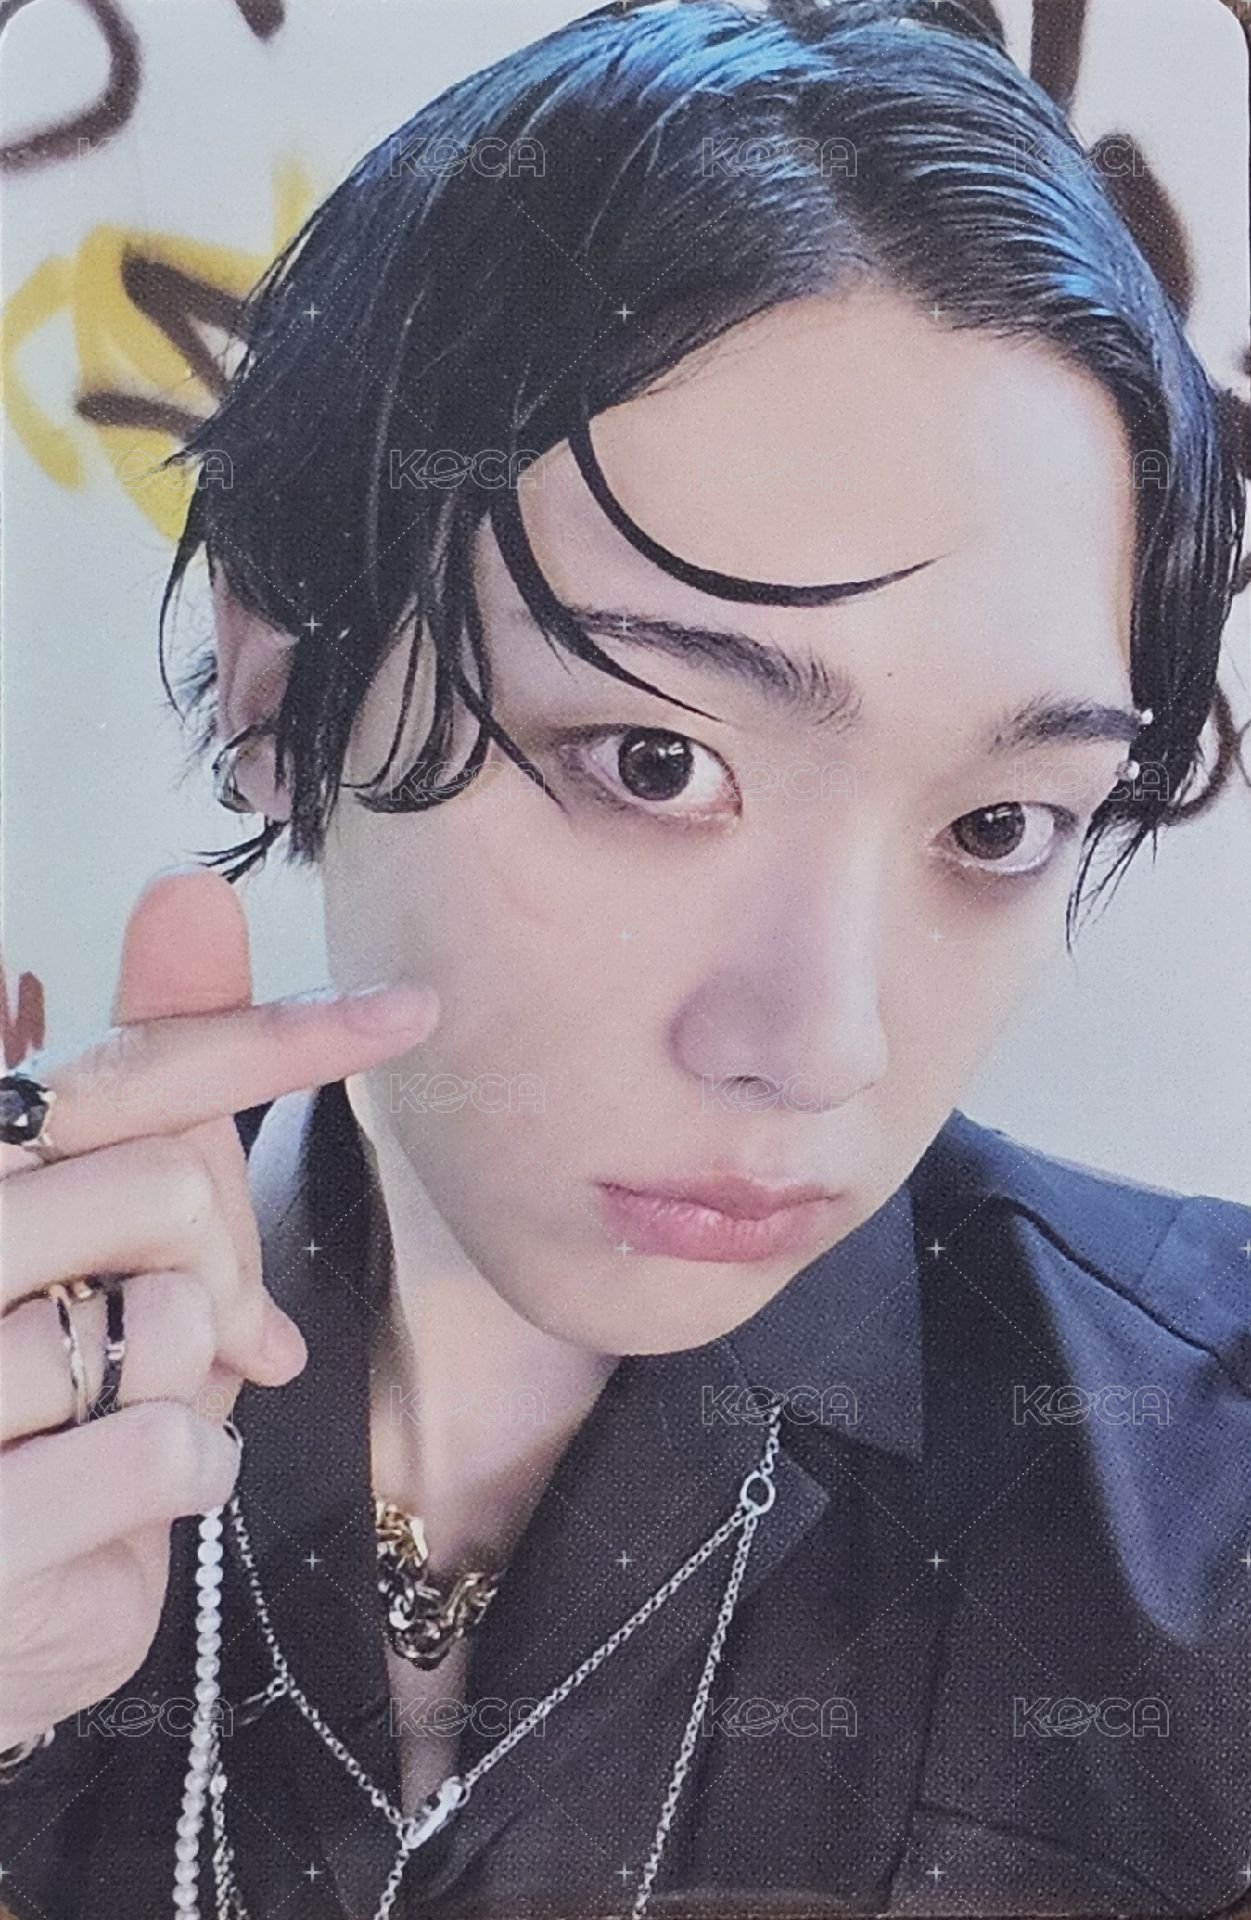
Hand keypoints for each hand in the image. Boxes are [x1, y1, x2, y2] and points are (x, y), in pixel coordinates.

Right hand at [0, 866, 438, 1747]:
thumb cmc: (56, 1408)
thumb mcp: (117, 1239)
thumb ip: (153, 1085)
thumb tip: (185, 890)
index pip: (131, 1075)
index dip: (275, 1036)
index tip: (412, 1006)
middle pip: (170, 1189)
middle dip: (223, 1272)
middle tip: (200, 1339)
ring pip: (171, 1319)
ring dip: (195, 1382)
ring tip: (125, 1421)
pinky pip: (165, 1447)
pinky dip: (188, 1473)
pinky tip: (136, 1499)